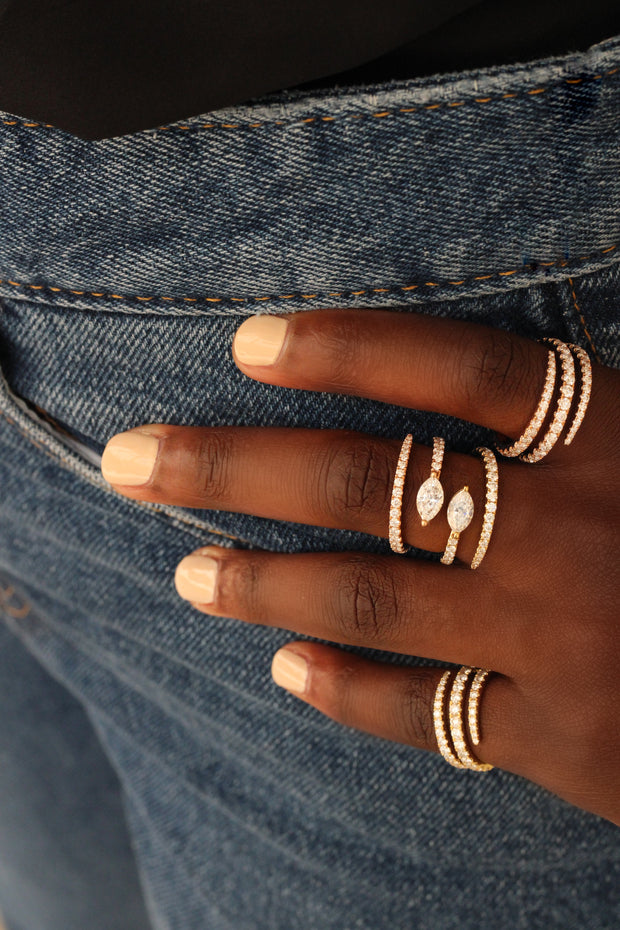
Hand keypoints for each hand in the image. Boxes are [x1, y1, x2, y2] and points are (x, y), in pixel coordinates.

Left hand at [100, 309, 619, 824]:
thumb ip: (584, 418)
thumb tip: (470, 391)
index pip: (461, 371)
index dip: (346, 350)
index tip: (243, 343)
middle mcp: (578, 534)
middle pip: (372, 484)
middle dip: (235, 468)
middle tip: (132, 461)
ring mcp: (565, 642)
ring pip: (374, 602)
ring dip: (263, 584)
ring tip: (185, 570)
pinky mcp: (566, 741)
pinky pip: (426, 714)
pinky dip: (349, 692)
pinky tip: (286, 670)